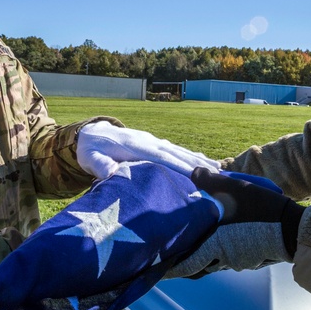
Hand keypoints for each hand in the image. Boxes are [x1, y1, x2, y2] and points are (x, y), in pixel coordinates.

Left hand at [76, 121, 219, 179]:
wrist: (92, 134)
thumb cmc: (92, 151)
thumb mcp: (92, 159)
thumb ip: (101, 166)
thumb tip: (112, 174)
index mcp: (137, 147)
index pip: (162, 158)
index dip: (179, 166)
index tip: (197, 175)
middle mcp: (149, 141)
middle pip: (177, 154)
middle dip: (197, 164)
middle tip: (218, 175)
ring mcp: (153, 141)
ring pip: (179, 151)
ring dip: (198, 160)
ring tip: (218, 169)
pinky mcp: (154, 144)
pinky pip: (175, 150)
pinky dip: (190, 156)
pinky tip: (203, 161)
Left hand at [165, 168, 304, 277]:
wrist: (294, 228)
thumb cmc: (261, 209)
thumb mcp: (234, 188)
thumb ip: (209, 181)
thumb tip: (192, 174)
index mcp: (214, 246)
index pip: (185, 264)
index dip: (170, 265)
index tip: (158, 265)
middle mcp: (224, 259)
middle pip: (197, 265)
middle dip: (184, 261)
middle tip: (171, 253)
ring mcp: (239, 261)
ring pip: (213, 261)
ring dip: (202, 255)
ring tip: (194, 242)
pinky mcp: (251, 259)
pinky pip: (228, 257)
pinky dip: (219, 251)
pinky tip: (222, 236)